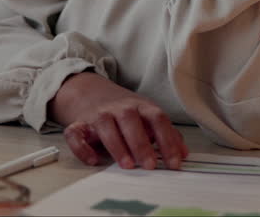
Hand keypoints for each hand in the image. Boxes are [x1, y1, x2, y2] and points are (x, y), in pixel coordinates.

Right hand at [50, 72, 187, 169]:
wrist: (90, 94)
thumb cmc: (125, 112)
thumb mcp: (148, 117)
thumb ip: (166, 133)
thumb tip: (183, 154)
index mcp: (141, 106)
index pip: (157, 119)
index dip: (167, 140)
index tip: (174, 162)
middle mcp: (120, 108)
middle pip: (131, 120)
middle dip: (141, 144)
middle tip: (149, 165)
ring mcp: (98, 115)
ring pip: (105, 125)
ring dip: (117, 146)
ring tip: (127, 165)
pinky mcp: (79, 124)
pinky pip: (76, 134)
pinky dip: (82, 148)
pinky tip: (93, 160)